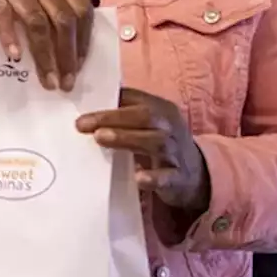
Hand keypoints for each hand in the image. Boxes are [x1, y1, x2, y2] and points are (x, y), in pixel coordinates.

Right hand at [0, 0, 91, 90]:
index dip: (84, 40)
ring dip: (44, 55)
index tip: (80, 68)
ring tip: (47, 80)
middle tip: (65, 83)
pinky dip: (10, 37)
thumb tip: (73, 58)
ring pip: (37, 21)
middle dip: (67, 54)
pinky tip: (15, 57)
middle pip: (62, 18)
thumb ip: (55, 14)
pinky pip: (3, 16)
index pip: (81, 10)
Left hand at [76, 88, 209, 211]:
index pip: (135, 98)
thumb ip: (124, 114)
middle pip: (144, 116)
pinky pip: (168, 177)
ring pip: (155, 142)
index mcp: (161, 109)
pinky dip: (153, 178)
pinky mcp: (179, 178)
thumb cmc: (161, 144)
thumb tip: (86, 106)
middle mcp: (170, 126)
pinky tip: (138, 178)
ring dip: (126, 138)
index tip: (80, 106)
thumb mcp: (147, 125)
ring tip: (100, 138)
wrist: (196, 176)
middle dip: (111, 118)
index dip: (109, 100)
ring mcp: (176, 152)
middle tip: (82, 124)